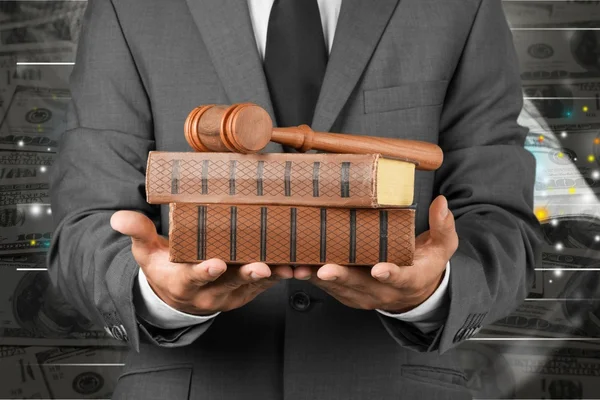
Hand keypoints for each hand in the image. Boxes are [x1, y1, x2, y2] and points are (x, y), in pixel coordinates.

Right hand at [110, 211, 292, 314]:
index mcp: (182, 281)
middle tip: (260, 266)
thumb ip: (138, 233)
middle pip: (230, 282)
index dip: (203, 271)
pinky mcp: (248, 291)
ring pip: (254, 285)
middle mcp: (209, 291)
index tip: (214, 263)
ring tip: (290, 267)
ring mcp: (231, 293)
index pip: (192, 277)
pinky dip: (283, 275)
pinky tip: (299, 266)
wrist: (180, 296)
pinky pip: (268, 285)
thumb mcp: (146, 252)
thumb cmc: (164, 268)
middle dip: (246, 273)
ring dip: (273, 277)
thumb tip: (118, 217)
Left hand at [293, 195, 457, 312]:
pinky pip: (326, 288)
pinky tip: (293, 266)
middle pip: (360, 285)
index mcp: (409, 280)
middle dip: (341, 277)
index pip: (401, 278)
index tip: (379, 268)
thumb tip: (441, 203)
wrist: (414, 292)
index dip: (389, 274)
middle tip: (324, 269)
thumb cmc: (425, 263)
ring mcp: (363, 295)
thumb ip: (443, 227)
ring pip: (338, 288)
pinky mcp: (347, 294)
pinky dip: (310, 278)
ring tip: (298, 267)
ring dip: (318, 279)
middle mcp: (383, 292)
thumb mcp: (442, 246)